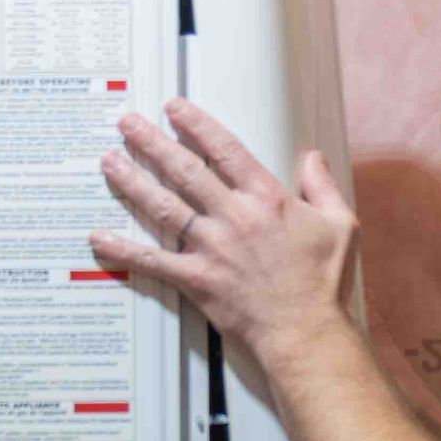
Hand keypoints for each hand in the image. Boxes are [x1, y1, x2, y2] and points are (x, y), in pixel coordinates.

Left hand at [93, 100, 358, 370]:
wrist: (307, 332)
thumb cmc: (323, 283)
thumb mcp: (341, 225)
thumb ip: (323, 186)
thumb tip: (312, 157)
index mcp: (268, 199)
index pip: (225, 151)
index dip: (197, 125)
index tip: (175, 108)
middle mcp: (235, 217)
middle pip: (185, 170)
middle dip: (152, 142)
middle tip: (127, 123)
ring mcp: (213, 248)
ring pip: (163, 206)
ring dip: (132, 181)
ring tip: (109, 160)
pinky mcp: (197, 279)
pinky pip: (153, 261)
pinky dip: (123, 250)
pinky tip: (99, 237)